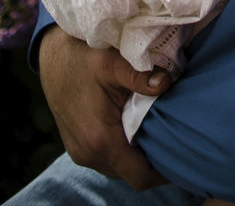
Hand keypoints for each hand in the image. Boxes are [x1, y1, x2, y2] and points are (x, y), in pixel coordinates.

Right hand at [38, 27, 170, 188]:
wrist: (53, 57)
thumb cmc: (82, 57)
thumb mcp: (112, 62)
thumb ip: (140, 76)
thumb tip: (166, 83)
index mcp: (100, 140)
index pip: (139, 176)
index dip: (163, 171)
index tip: (182, 155)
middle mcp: (88, 154)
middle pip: (130, 174)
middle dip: (152, 160)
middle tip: (174, 137)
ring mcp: (80, 153)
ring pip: (118, 167)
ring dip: (136, 155)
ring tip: (157, 130)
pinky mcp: (77, 147)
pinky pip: (106, 159)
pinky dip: (122, 149)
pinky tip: (134, 126)